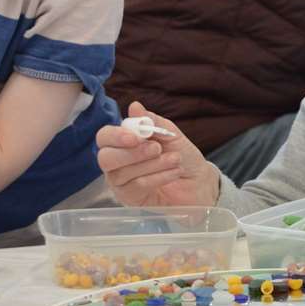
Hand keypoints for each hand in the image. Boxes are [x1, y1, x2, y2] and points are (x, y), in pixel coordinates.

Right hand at [95, 101, 219, 207]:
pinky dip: (158, 177)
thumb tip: (135, 106)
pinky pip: (137, 187)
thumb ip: (152, 121)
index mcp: (123, 143)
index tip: (136, 137)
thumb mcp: (170, 134)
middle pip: (106, 158)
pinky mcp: (132, 199)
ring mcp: (122, 183)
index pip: (104, 137)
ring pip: (123, 174)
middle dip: (132, 153)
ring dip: (152, 164)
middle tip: (157, 148)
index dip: (116, 136)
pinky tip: (174, 172)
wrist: (200, 182)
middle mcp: (117, 163)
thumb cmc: (183, 156)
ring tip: (175, 159)